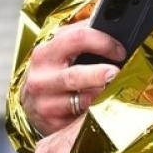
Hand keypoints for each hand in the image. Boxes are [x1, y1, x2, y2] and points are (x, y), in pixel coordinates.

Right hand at [17, 22, 123, 137]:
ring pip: (80, 99)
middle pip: (76, 74)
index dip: (103, 42)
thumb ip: (81, 41)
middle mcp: (41, 77)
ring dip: (102, 95)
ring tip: (115, 91)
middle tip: (117, 73)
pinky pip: (80, 118)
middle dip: (101, 74)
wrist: (32, 105)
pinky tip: (104, 108)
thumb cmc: (53, 74)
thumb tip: (116, 29)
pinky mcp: (50, 122)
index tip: (120, 51)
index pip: (77, 38)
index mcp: (45, 52)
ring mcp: (44, 102)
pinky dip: (96, 112)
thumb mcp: (60, 53)